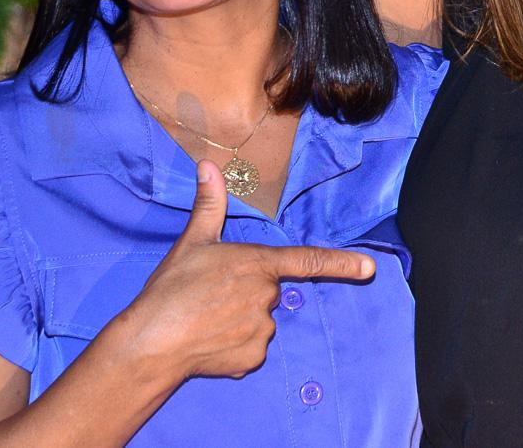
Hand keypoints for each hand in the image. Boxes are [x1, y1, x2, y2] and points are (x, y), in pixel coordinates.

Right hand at [114, 160, 374, 382]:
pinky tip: (209, 343)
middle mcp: (268, 297)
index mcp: (259, 264)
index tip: (370, 268)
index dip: (342, 264)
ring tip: (206, 320)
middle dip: (247, 294)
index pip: (309, 261)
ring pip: (259, 322)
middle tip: (212, 296)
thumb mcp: (191, 242)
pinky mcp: (253, 358)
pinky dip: (234, 347)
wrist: (151, 343)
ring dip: (240, 321)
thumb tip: (208, 165)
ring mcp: (263, 330)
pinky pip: (250, 350)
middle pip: (268, 293)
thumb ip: (209, 204)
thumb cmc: (171, 290)